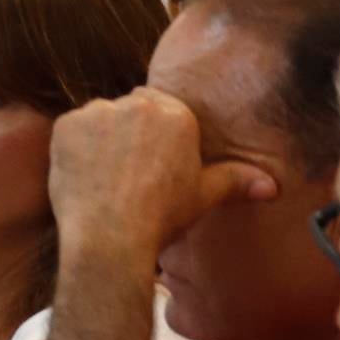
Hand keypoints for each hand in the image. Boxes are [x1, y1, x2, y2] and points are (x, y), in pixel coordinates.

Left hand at [50, 86, 277, 262]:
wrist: (111, 235)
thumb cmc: (161, 216)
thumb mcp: (204, 196)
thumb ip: (237, 180)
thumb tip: (272, 186)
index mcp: (177, 114)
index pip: (161, 107)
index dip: (154, 134)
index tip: (149, 159)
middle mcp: (137, 104)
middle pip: (130, 110)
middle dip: (129, 133)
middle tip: (127, 171)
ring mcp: (98, 112)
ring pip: (100, 118)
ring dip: (100, 138)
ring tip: (106, 176)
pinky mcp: (66, 124)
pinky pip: (71, 129)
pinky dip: (74, 147)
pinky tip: (84, 174)